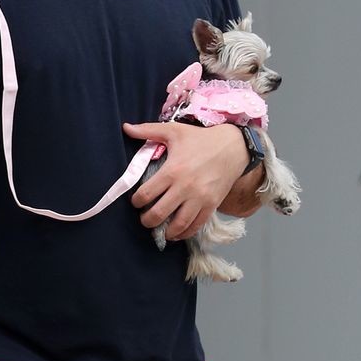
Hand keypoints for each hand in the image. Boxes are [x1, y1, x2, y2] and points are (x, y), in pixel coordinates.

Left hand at [125, 120, 247, 241]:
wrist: (234, 146)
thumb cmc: (201, 139)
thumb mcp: (174, 131)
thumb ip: (147, 130)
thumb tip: (126, 128)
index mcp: (172, 171)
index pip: (145, 195)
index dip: (136, 201)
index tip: (136, 201)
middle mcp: (184, 187)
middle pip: (158, 214)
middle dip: (146, 220)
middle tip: (144, 218)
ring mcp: (199, 198)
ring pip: (178, 225)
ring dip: (165, 231)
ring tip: (160, 229)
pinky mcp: (212, 205)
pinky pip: (196, 226)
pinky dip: (184, 233)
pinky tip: (177, 233)